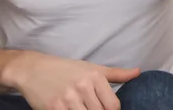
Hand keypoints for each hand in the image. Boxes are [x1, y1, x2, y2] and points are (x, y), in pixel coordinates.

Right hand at [3, 51, 139, 109]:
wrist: (33, 69)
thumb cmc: (65, 69)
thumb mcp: (92, 68)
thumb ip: (116, 74)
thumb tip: (138, 72)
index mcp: (94, 77)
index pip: (113, 106)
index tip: (105, 109)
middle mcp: (82, 87)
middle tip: (91, 108)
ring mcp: (67, 99)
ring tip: (82, 108)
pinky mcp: (53, 108)